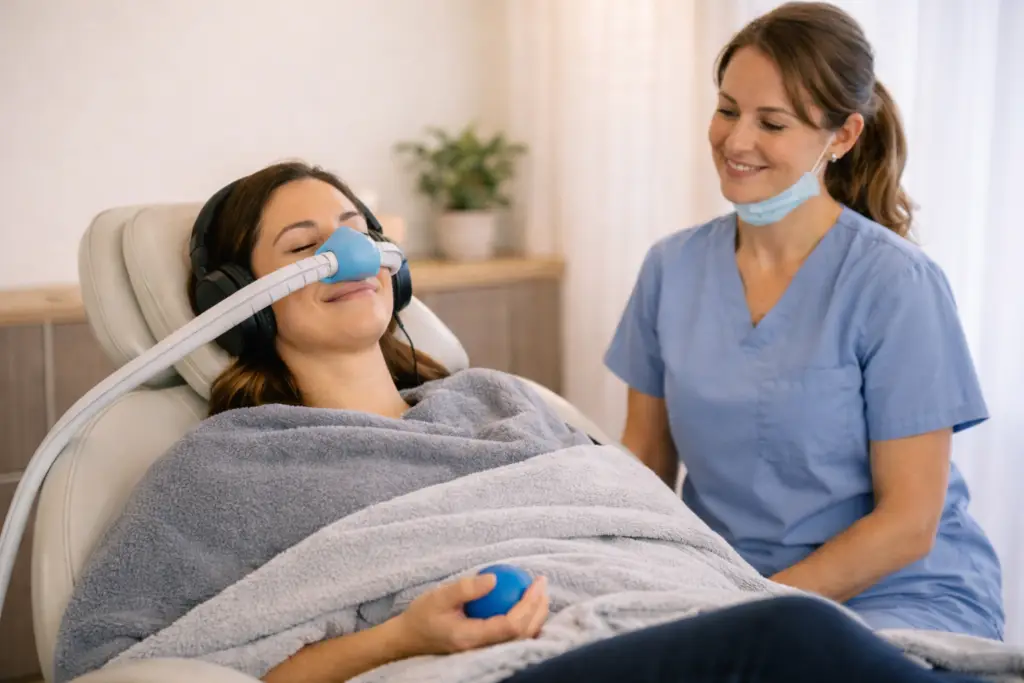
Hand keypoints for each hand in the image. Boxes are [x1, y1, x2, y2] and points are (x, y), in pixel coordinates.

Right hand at [395, 573, 548, 655]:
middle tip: (542, 584)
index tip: (535, 583)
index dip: (528, 605)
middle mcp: (482, 649)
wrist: (410, 639)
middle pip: (522, 634)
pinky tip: (529, 605)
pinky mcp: (487, 649)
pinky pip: (513, 637)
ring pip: (521, 638)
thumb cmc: (423, 615)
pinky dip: (526, 621)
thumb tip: (495, 579)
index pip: (510, 626)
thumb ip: (466, 588)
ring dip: (536, 616)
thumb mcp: (439, 596)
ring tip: (540, 593)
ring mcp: (486, 652)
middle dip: (538, 609)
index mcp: (471, 638)